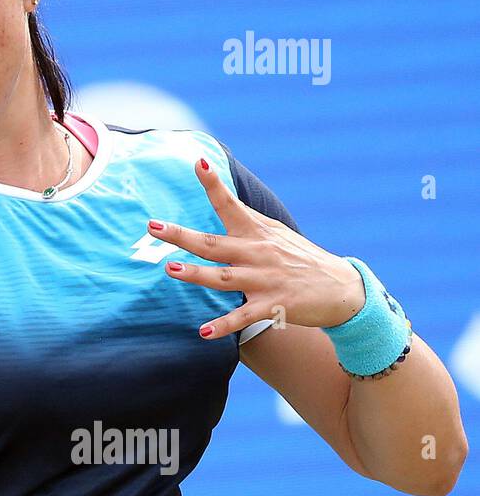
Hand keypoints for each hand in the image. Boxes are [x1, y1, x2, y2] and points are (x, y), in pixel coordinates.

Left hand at [147, 158, 366, 338]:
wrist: (342, 290)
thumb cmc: (300, 258)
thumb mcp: (275, 233)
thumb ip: (246, 220)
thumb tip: (220, 197)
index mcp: (256, 232)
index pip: (230, 205)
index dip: (214, 184)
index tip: (198, 163)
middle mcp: (257, 253)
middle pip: (213, 244)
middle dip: (182, 236)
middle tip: (153, 227)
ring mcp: (264, 280)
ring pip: (223, 277)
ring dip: (196, 275)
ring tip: (171, 269)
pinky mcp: (272, 305)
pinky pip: (242, 317)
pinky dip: (222, 326)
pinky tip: (203, 332)